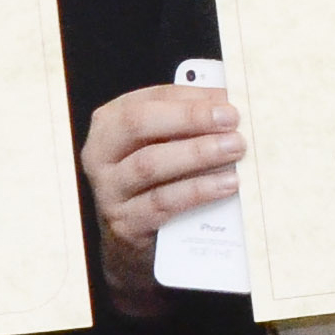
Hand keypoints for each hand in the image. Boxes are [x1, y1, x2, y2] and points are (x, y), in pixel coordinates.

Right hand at [79, 81, 241, 312]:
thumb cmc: (154, 180)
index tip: (224, 99)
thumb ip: (184, 123)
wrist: (134, 238)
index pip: (147, 100)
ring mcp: (109, 191)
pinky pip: (162, 203)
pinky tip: (226, 184)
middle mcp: (100, 155)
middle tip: (231, 120)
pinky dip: (198, 192)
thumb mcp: (162, 145)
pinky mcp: (125, 224)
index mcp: (110, 124)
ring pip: (150, 164)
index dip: (188, 97)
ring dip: (197, 154)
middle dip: (189, 118)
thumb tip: (225, 102)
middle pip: (139, 125)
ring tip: (234, 149)